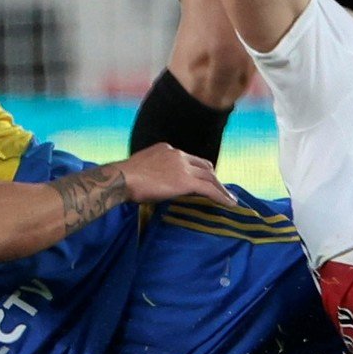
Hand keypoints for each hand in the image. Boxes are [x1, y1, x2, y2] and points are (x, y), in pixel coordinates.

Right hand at [118, 143, 235, 207]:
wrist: (122, 178)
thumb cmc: (124, 177)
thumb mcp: (141, 167)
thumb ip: (153, 171)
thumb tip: (154, 183)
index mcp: (167, 149)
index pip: (189, 160)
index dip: (199, 170)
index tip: (203, 179)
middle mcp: (178, 154)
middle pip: (204, 167)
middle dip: (213, 178)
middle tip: (221, 190)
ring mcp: (183, 167)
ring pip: (210, 178)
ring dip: (221, 189)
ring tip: (230, 199)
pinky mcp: (186, 181)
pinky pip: (209, 189)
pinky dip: (221, 196)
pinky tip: (229, 204)